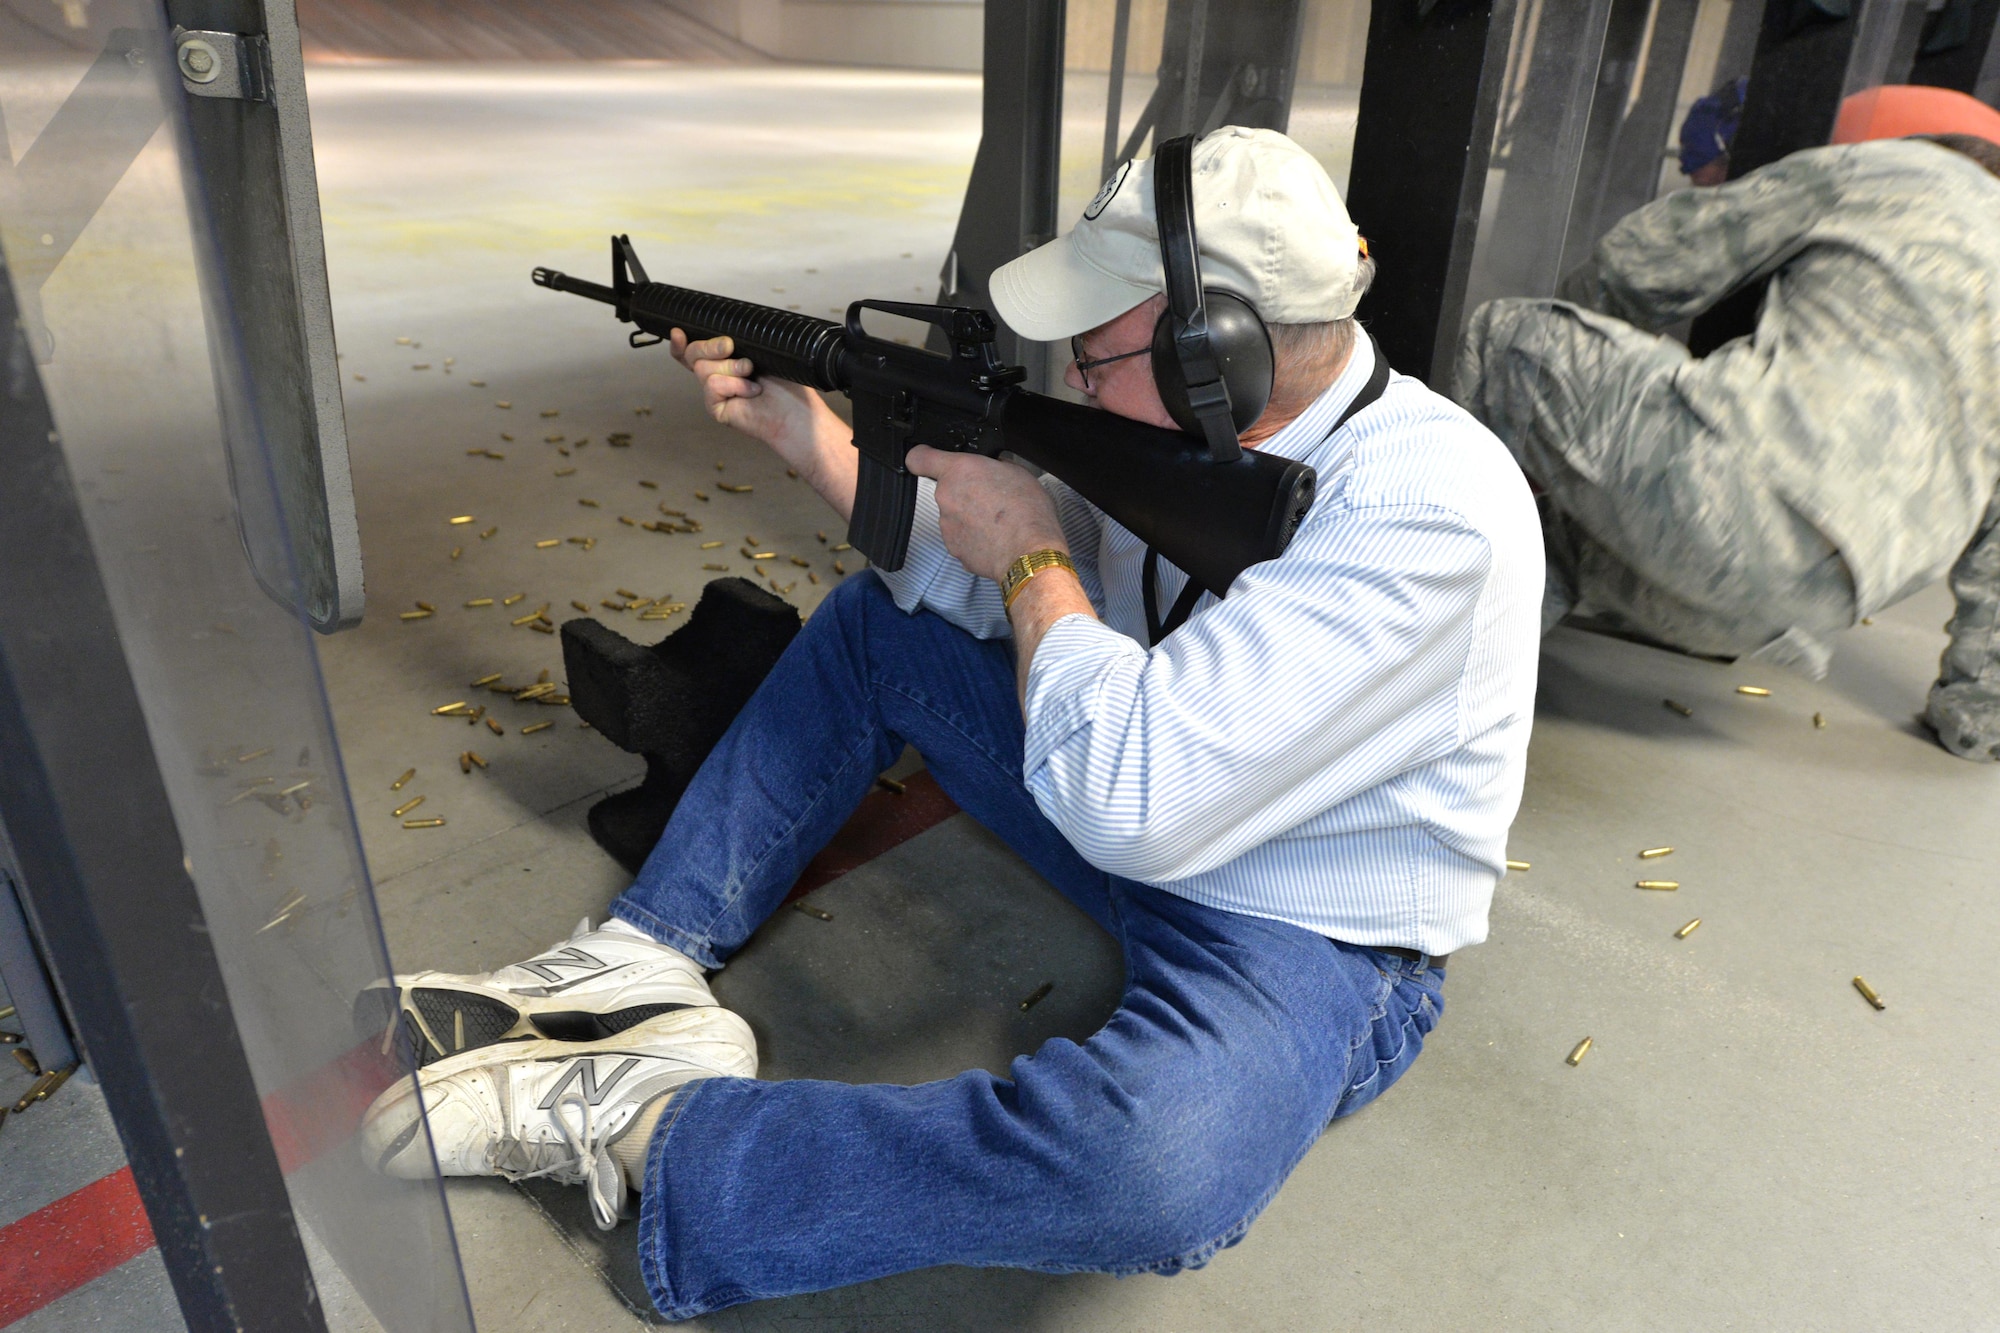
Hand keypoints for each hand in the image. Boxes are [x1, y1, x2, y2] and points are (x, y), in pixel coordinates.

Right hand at [668, 330, 858, 519]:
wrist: (796, 411)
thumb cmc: (787, 384)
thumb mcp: (761, 351)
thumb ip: (739, 341)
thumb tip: (722, 334)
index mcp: (725, 361)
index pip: (693, 352)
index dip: (681, 343)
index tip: (679, 332)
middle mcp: (716, 376)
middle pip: (693, 353)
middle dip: (711, 346)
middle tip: (732, 347)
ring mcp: (715, 393)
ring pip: (703, 367)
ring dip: (731, 367)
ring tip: (752, 374)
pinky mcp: (716, 408)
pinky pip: (712, 385)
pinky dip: (734, 385)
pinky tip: (751, 391)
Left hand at [904, 446, 1067, 583]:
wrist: (1029, 552)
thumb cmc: (1026, 512)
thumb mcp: (1017, 471)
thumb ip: (994, 466)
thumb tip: (993, 468)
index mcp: (958, 471)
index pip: (919, 458)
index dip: (923, 457)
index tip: (928, 459)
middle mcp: (946, 497)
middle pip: (947, 490)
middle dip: (965, 492)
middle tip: (991, 497)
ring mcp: (947, 526)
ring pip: (954, 515)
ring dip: (970, 516)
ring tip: (998, 521)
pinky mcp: (954, 549)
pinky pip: (962, 537)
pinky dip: (975, 538)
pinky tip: (996, 537)